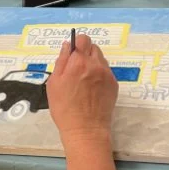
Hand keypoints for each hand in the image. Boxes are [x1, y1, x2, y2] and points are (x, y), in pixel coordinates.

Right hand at [47, 34, 118, 152]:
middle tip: (76, 69)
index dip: (77, 44)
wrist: (85, 130)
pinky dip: (99, 75)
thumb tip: (67, 46)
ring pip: (100, 60)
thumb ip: (61, 61)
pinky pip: (106, 72)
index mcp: (79, 62)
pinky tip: (92, 89)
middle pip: (93, 48)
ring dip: (92, 64)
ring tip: (84, 81)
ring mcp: (107, 74)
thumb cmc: (64, 108)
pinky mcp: (114, 84)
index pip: (83, 39)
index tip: (72, 54)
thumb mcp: (54, 83)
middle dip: (84, 54)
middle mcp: (96, 64)